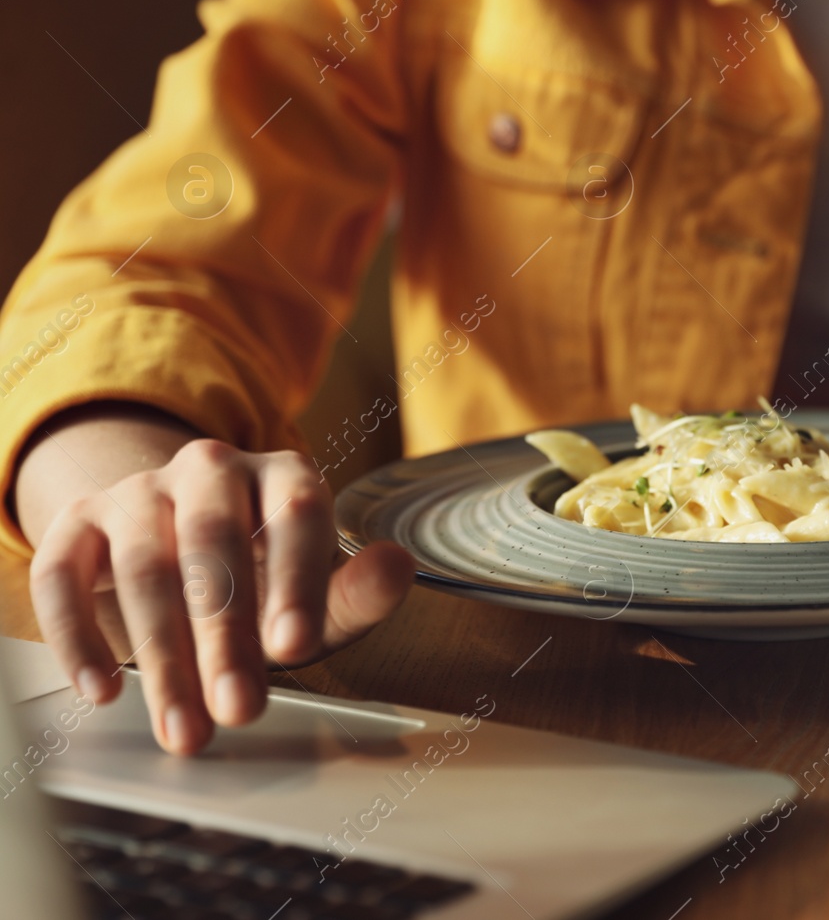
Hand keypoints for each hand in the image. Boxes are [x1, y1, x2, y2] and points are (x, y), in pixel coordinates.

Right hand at [19, 408, 413, 754]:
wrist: (178, 541)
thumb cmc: (265, 578)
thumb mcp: (319, 588)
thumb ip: (358, 589)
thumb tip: (398, 566)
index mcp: (283, 475)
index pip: (295, 516)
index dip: (294, 581)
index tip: (295, 647)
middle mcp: (210, 469)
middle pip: (213, 543)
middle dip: (226, 635)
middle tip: (240, 708)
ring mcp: (138, 491)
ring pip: (143, 566)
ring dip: (163, 655)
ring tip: (186, 727)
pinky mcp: (77, 522)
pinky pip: (61, 573)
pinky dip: (78, 634)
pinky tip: (104, 690)